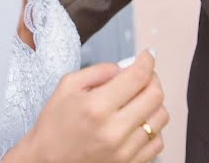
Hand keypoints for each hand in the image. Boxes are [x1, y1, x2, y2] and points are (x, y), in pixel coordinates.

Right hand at [5, 50, 168, 162]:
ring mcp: (124, 151)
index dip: (147, 61)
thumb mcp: (67, 86)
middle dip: (153, 78)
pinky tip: (137, 121)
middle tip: (144, 75)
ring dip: (154, 103)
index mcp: (97, 107)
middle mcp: (114, 130)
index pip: (137, 77)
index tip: (147, 56)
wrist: (47, 162)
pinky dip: (152, 127)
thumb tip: (124, 66)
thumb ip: (98, 71)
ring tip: (139, 100)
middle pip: (155, 96)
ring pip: (160, 118)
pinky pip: (157, 141)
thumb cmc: (54, 126)